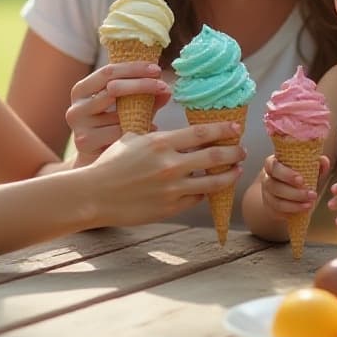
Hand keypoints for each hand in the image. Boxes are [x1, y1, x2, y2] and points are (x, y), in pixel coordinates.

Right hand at [66, 62, 170, 164]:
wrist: (97, 165)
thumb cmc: (113, 131)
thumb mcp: (127, 110)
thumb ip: (144, 98)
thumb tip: (167, 90)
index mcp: (82, 90)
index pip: (109, 71)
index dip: (134, 68)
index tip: (157, 70)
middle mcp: (75, 105)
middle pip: (112, 87)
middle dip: (141, 84)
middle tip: (163, 86)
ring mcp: (78, 124)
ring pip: (117, 112)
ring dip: (143, 110)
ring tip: (159, 112)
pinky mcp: (84, 141)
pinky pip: (118, 131)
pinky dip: (137, 130)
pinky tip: (150, 131)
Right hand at [88, 122, 245, 225]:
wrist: (95, 195)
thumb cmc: (110, 164)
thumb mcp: (131, 138)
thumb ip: (155, 134)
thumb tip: (170, 128)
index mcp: (161, 143)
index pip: (201, 133)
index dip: (222, 130)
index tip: (235, 128)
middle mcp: (170, 165)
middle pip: (214, 157)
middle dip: (233, 153)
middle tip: (242, 150)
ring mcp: (172, 189)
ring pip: (213, 182)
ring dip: (229, 175)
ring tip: (236, 170)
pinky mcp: (170, 208)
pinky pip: (197, 199)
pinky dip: (207, 192)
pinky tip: (211, 188)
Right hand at [259, 152, 331, 217]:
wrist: (284, 191)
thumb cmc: (296, 176)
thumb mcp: (306, 168)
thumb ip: (316, 164)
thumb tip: (324, 161)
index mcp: (273, 164)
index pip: (272, 165)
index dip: (285, 173)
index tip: (301, 180)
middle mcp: (267, 178)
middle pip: (273, 185)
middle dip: (293, 192)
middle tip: (312, 195)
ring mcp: (267, 194)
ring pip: (276, 200)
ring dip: (295, 204)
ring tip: (310, 204)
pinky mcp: (270, 207)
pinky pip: (278, 211)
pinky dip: (292, 211)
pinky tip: (303, 209)